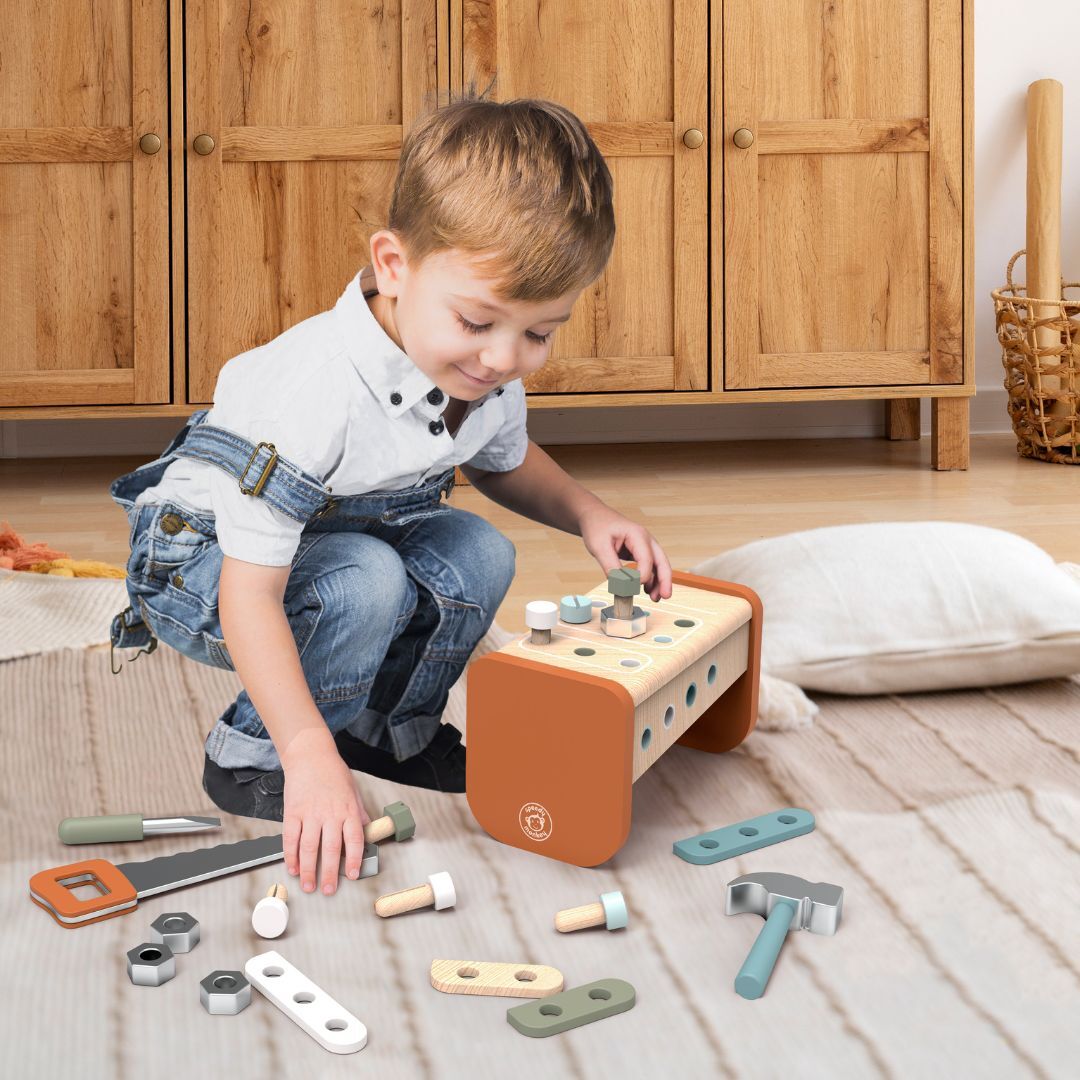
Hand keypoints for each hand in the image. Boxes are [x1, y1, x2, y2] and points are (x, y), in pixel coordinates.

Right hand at [280, 730, 370, 894]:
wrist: (311, 755)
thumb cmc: (334, 773)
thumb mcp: (354, 792)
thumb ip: (359, 814)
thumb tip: (369, 831)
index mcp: (349, 810)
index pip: (354, 840)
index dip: (353, 860)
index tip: (351, 875)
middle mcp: (331, 814)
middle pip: (330, 849)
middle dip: (329, 873)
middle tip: (328, 890)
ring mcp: (310, 814)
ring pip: (309, 848)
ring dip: (309, 870)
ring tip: (309, 886)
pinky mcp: (293, 813)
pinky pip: (291, 839)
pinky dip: (291, 856)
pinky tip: (292, 868)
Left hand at [578, 504, 672, 601]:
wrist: (594, 517)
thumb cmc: (597, 527)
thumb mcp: (599, 546)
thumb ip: (610, 566)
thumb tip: (620, 585)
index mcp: (637, 535)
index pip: (647, 559)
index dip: (642, 576)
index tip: (630, 588)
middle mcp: (645, 540)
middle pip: (662, 561)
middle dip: (665, 580)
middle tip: (665, 596)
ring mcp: (644, 546)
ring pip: (658, 566)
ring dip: (659, 582)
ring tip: (655, 598)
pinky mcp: (640, 553)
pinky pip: (650, 567)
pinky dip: (651, 579)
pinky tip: (648, 590)